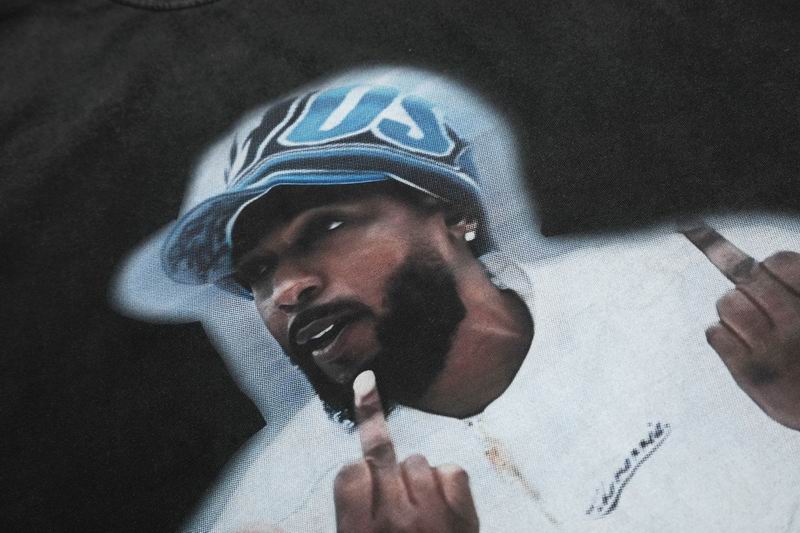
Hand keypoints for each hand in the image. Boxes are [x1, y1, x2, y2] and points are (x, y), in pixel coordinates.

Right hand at [333, 370, 479, 532]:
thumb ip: (349, 507)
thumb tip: (320, 485)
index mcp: (359, 532)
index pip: (350, 471)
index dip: (354, 468)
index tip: (356, 460)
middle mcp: (394, 522)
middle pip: (382, 455)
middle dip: (377, 441)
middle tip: (366, 384)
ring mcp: (433, 519)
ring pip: (418, 460)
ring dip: (415, 474)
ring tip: (417, 503)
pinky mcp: (464, 520)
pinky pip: (452, 471)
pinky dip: (447, 480)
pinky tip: (443, 502)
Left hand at [683, 223, 799, 429]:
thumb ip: (793, 288)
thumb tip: (747, 262)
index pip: (779, 262)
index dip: (770, 269)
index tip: (770, 279)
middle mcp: (799, 324)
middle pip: (748, 278)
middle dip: (749, 287)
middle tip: (761, 306)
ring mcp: (774, 350)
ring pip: (728, 303)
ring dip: (733, 310)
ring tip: (753, 329)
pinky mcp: (751, 373)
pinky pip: (715, 332)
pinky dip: (722, 336)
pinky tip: (741, 348)